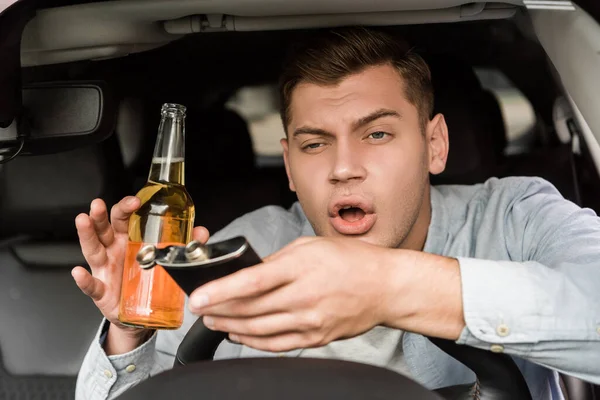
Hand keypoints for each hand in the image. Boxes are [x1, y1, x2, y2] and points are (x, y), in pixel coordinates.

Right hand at [72, 196, 209, 335]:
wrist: (140, 314)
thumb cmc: (148, 280)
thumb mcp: (165, 260)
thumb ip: (183, 245)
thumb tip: (201, 232)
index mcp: (128, 239)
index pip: (124, 217)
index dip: (127, 207)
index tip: (135, 201)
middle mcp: (113, 250)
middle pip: (104, 228)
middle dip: (101, 215)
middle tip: (99, 204)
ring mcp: (104, 269)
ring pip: (92, 249)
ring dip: (87, 234)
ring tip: (83, 220)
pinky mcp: (101, 292)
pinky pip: (91, 285)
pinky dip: (83, 280)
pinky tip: (79, 273)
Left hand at [188, 237, 396, 352]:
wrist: (384, 286)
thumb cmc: (351, 261)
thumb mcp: (310, 246)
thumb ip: (277, 259)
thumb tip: (249, 271)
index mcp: (301, 267)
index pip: (251, 281)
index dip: (220, 291)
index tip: (197, 298)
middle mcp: (304, 296)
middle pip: (250, 309)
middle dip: (219, 311)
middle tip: (201, 310)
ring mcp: (310, 321)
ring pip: (259, 330)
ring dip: (231, 327)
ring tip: (215, 321)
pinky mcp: (316, 337)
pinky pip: (277, 344)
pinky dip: (254, 342)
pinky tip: (240, 336)